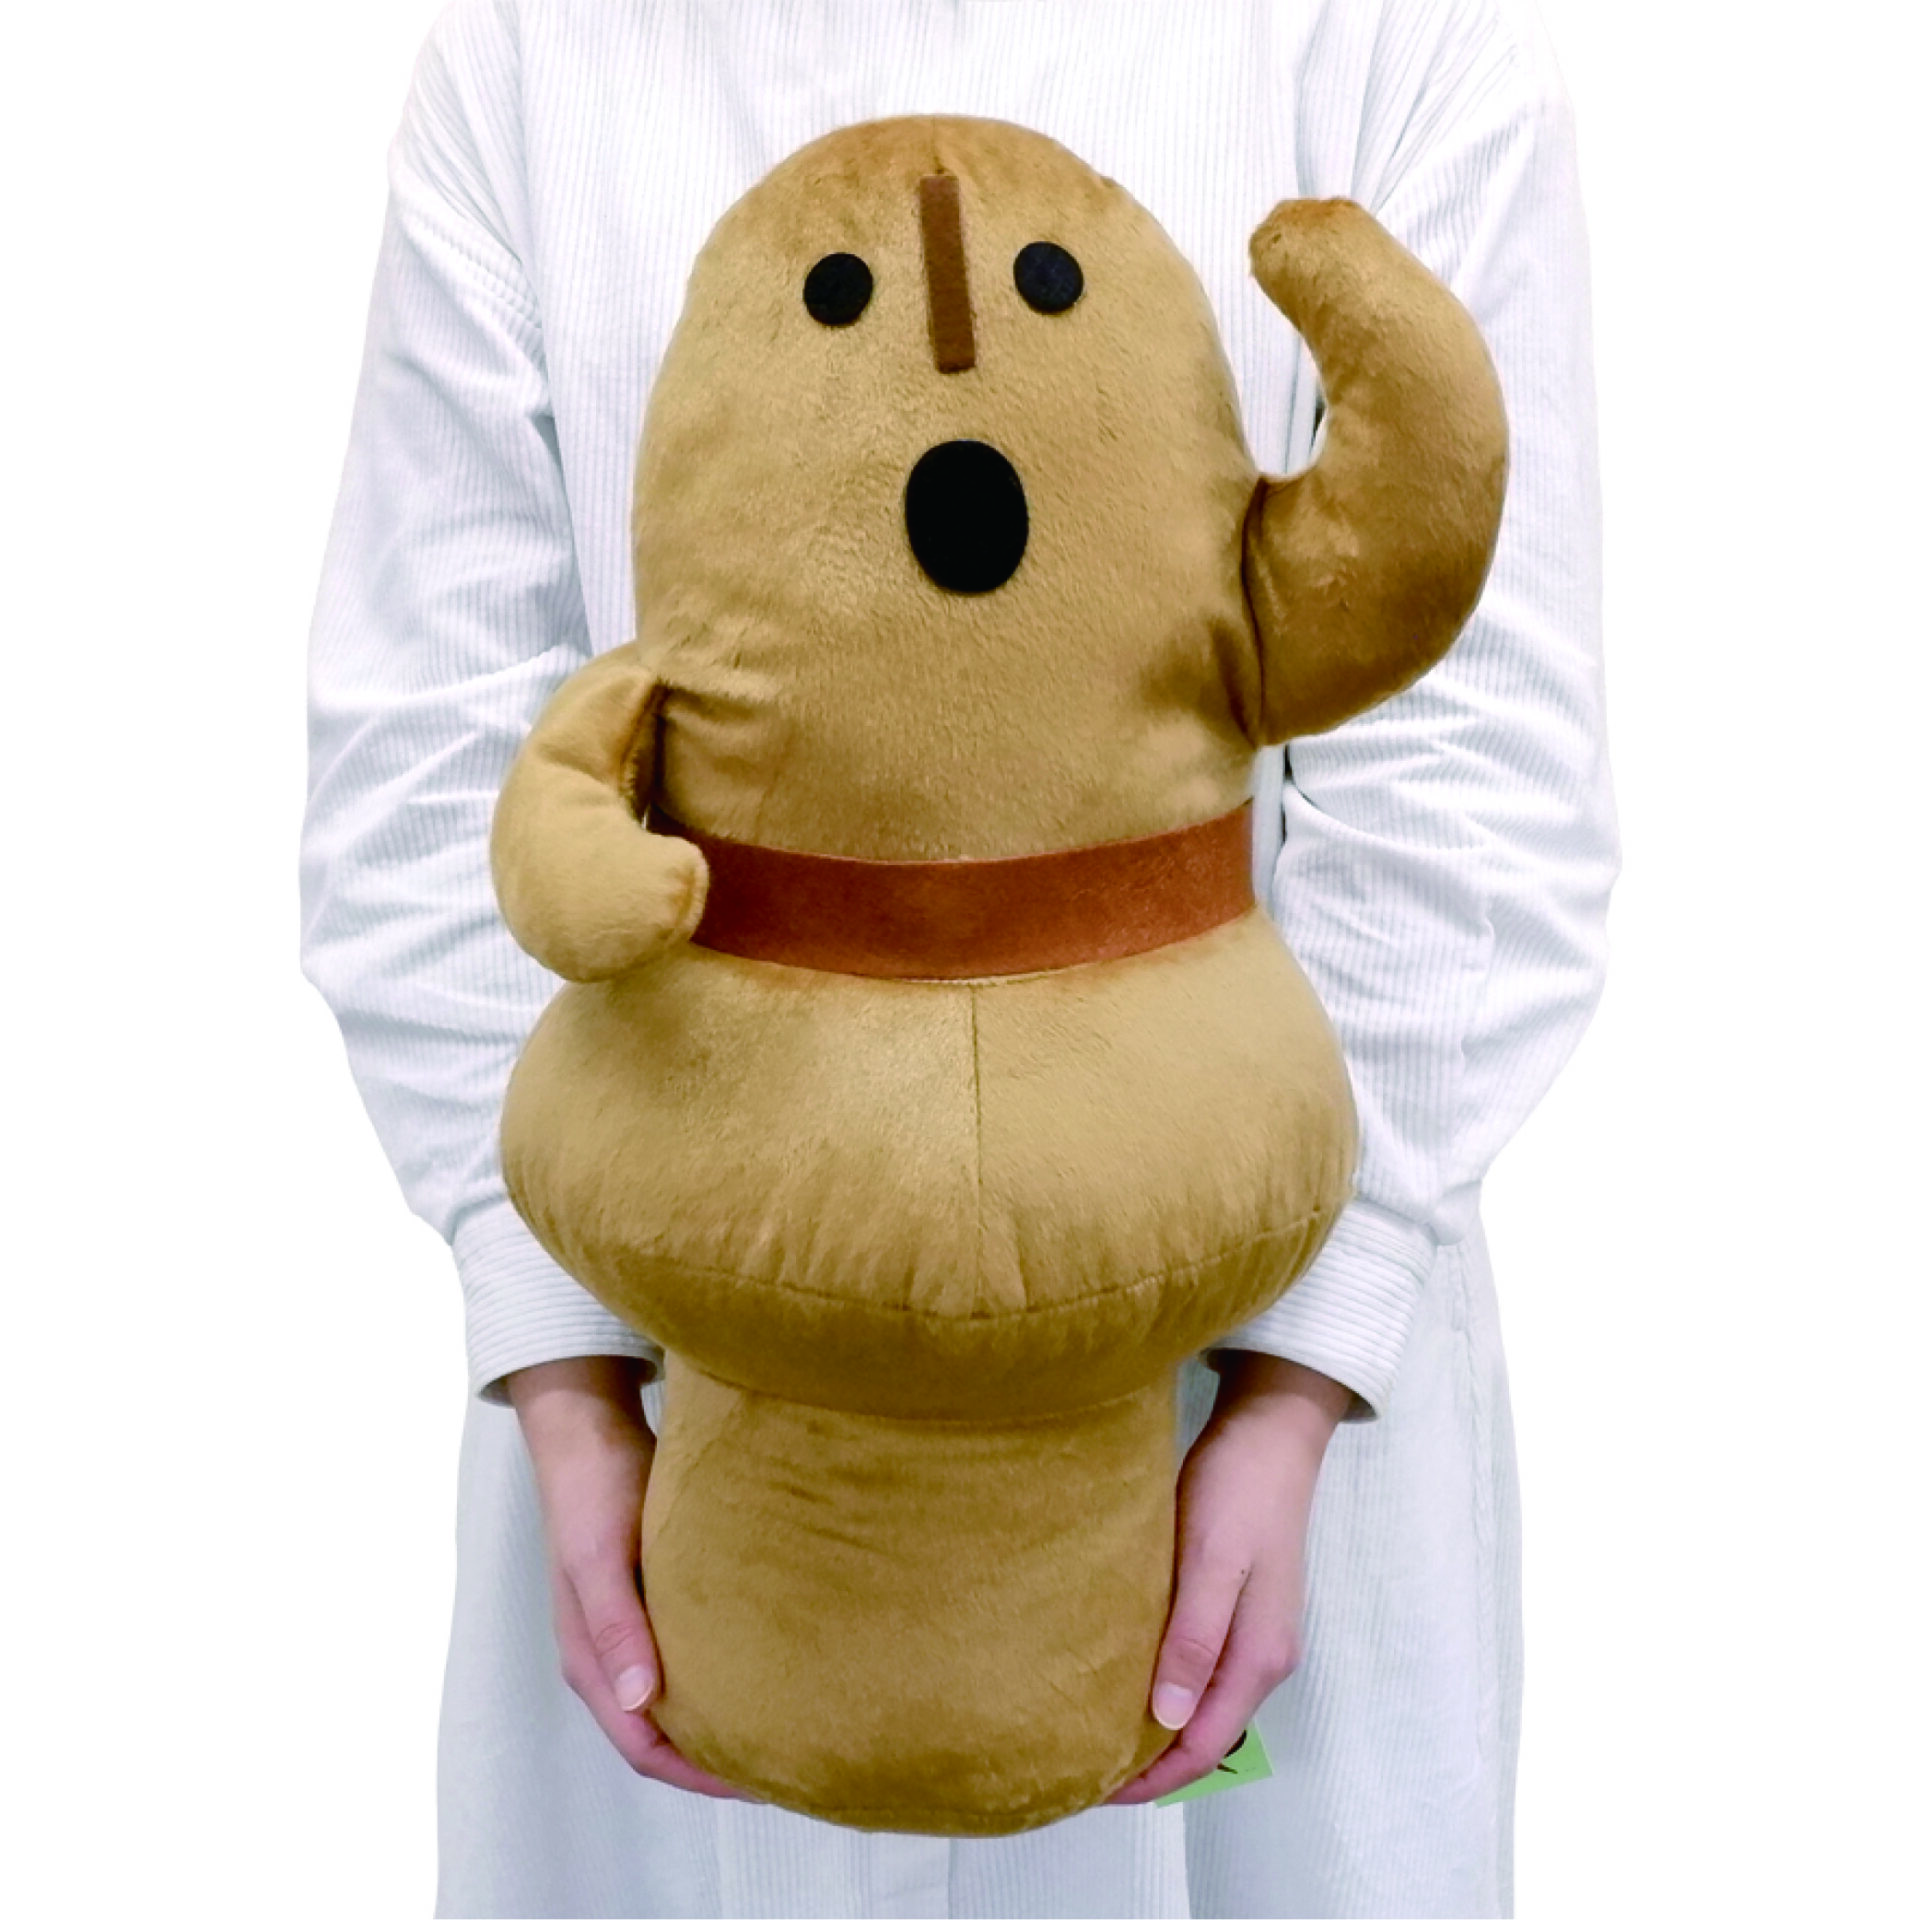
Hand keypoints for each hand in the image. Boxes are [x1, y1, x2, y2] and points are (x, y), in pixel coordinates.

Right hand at [505, 1356, 755, 1797]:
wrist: (591, 1430)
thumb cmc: (593, 1492)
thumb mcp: (600, 1558)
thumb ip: (617, 1627)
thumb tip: (643, 1700)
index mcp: (591, 1661)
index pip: (644, 1748)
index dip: (699, 1775)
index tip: (762, 1781)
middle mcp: (611, 1657)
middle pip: (663, 1735)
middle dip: (717, 1759)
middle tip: (788, 1763)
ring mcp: (631, 1630)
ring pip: (678, 1698)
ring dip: (721, 1718)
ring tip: (784, 1724)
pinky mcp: (653, 1599)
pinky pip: (689, 1657)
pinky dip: (721, 1674)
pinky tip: (765, 1664)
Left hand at [1104, 1353, 1351, 1804]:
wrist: (1271, 1432)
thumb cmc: (1238, 1491)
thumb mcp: (1210, 1561)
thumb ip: (1193, 1639)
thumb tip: (1166, 1720)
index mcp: (1258, 1657)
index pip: (1202, 1748)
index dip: (1150, 1780)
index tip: (1090, 1790)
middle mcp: (1260, 1657)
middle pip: (1203, 1736)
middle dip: (1148, 1764)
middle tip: (1078, 1767)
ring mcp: (1252, 1633)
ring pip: (1199, 1705)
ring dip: (1153, 1727)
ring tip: (1092, 1729)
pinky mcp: (1236, 1606)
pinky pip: (1198, 1670)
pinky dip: (1163, 1688)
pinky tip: (1124, 1675)